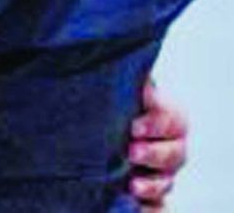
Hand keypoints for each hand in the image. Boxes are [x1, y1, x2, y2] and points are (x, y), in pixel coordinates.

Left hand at [127, 78, 187, 208]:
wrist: (99, 125)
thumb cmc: (116, 103)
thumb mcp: (125, 90)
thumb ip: (134, 83)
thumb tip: (137, 76)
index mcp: (168, 117)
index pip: (175, 120)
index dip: (158, 124)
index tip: (135, 126)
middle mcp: (170, 147)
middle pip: (175, 154)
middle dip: (154, 154)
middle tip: (131, 151)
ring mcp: (162, 172)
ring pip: (167, 182)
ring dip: (153, 185)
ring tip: (133, 184)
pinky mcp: (151, 194)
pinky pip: (159, 207)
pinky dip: (152, 209)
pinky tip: (138, 206)